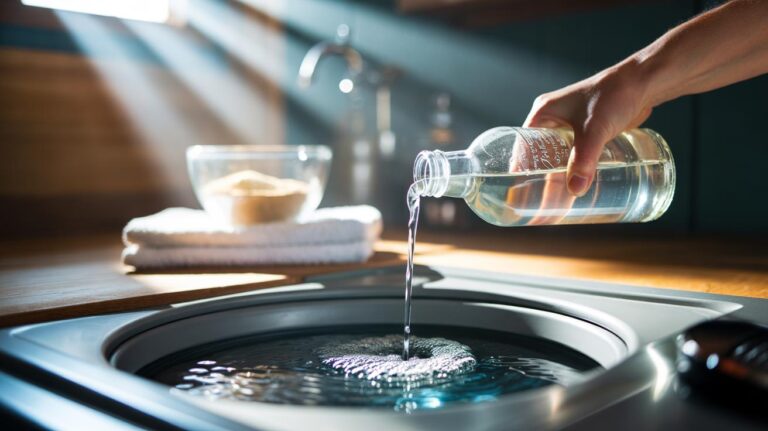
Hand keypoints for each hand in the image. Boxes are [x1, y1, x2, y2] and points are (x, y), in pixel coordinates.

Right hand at [523, 61, 653, 195]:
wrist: (643, 84)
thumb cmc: (615, 94)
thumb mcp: (594, 129)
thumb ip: (584, 159)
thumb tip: (576, 189)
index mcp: (543, 114)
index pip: (523, 147)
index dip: (519, 169)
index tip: (518, 191)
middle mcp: (553, 121)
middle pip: (539, 157)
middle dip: (538, 181)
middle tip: (534, 205)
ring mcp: (570, 128)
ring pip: (557, 161)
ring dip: (556, 181)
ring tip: (553, 207)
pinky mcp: (587, 135)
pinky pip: (573, 159)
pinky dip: (572, 174)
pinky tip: (574, 190)